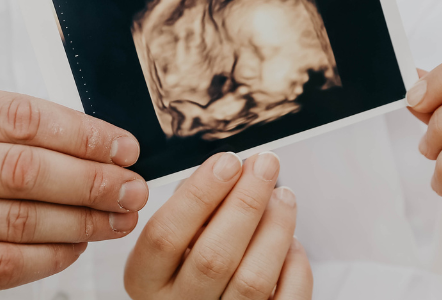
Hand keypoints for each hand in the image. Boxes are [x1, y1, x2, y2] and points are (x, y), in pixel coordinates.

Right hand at [0, 87, 148, 298]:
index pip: (20, 118)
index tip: (124, 148)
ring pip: (19, 220)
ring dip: (82, 221)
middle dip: (92, 180)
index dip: (83, 134)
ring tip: (118, 218)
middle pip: (23, 170)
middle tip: (132, 188)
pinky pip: (3, 263)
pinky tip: (78, 245)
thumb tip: (100, 144)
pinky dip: (51, 255)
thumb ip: (6, 127)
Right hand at [125, 152, 311, 299]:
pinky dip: (294, 266)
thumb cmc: (186, 269)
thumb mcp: (170, 244)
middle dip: (245, 202)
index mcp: (147, 280)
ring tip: (283, 195)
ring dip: (275, 228)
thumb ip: (190, 212)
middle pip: (214, 257)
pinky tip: (290, 242)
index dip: (199, 194)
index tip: (227, 161)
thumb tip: (228, 171)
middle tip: (265, 165)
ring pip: (253, 279)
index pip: (165, 235)